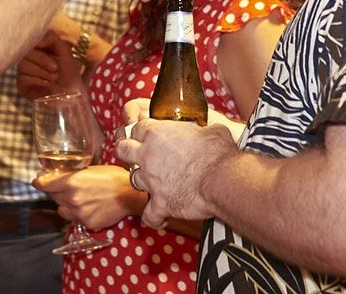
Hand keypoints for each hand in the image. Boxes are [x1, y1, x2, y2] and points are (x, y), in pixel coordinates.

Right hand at [17, 31, 82, 99]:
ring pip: (23, 65)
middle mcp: (28, 57)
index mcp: (37, 47)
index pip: (29, 39)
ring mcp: (23, 71)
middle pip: (26, 52)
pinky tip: (46, 84)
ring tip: (53, 78)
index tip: (47, 49)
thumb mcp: (64, 50)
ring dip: (42, 72)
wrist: (71, 93)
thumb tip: (37, 40)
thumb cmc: (68, 71)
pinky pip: (23, 78)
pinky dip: (38, 80)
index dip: (37, 43)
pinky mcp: (21, 84)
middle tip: (55, 68)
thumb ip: (51, 38)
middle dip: (43, 61)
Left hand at [33, 165, 144, 230]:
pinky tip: (89, 207)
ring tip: (79, 198)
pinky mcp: (86, 223)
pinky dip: (77, 213)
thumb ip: (73, 174)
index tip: (36, 181)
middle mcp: (72, 198)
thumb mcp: (90, 169)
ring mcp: (79, 213)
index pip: (45, 184)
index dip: (39, 182)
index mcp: (71, 182)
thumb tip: (59, 174)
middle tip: (67, 187)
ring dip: (65, 204)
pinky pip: (74, 218)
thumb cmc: (113, 177)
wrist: (130, 194)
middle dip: (57, 191)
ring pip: (62, 209)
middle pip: (53, 197)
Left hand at [116, 102, 237, 229]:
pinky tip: (159, 218)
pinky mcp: (160, 204)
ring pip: (133, 179)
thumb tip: (209, 128)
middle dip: (126, 150)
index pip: (136, 127)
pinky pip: (149, 215)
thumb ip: (201, 128)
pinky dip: (153, 218)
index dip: (140, 131)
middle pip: (122, 149)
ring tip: (152, 183)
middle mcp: (148, 156)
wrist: (222, 179)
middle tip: (135, 155)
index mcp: (157, 133)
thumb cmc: (218, 152)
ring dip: (142, 181)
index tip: (145, 135)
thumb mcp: (210, 129)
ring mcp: (151, 181)